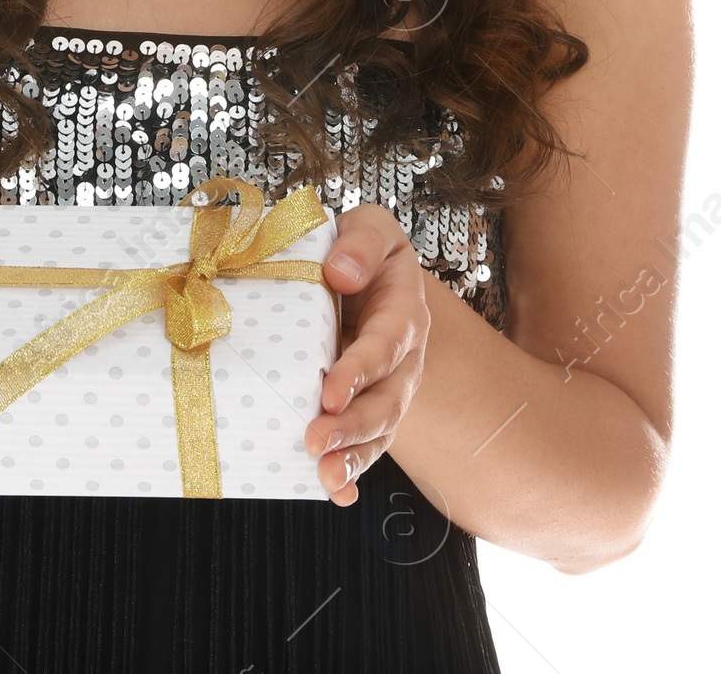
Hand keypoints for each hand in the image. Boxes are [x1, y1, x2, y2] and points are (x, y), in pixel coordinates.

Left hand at [305, 203, 429, 506]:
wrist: (359, 274)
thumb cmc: (359, 250)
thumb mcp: (367, 228)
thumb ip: (361, 243)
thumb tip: (342, 271)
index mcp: (402, 310)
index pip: (386, 343)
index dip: (360, 370)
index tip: (329, 392)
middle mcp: (403, 359)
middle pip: (387, 399)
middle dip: (354, 425)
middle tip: (317, 441)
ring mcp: (387, 390)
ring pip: (379, 430)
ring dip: (353, 457)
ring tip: (326, 477)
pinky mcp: (365, 409)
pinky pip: (366, 445)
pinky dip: (352, 472)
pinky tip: (334, 491)